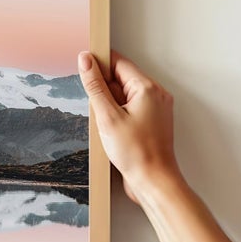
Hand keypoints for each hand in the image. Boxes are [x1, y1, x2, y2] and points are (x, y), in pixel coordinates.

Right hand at [76, 49, 181, 204]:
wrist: (153, 181)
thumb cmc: (136, 153)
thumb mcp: (107, 116)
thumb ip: (95, 86)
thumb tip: (86, 60)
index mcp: (147, 88)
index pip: (119, 63)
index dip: (99, 64)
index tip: (84, 68)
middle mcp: (156, 94)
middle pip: (122, 79)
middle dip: (104, 91)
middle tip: (99, 112)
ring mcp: (156, 108)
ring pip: (125, 95)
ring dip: (110, 106)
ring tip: (109, 126)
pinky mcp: (152, 122)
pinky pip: (131, 109)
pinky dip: (118, 116)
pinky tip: (114, 132)